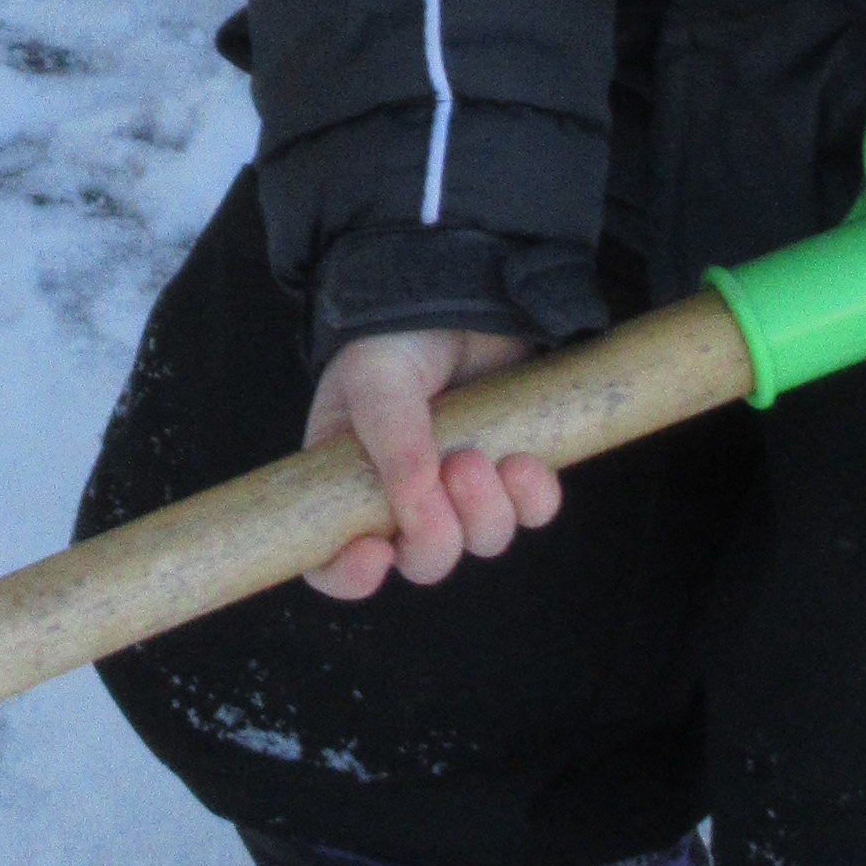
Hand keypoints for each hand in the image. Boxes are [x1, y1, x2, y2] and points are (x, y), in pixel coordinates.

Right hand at [301, 329, 561, 601]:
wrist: (464, 288)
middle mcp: (403, 497)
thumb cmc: (399, 335)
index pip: (331, 563)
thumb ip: (390, 439)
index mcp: (347, 483)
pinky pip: (533, 514)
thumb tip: (416, 502)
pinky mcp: (514, 471)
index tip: (375, 553)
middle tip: (455, 469)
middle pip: (423, 561)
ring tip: (483, 456)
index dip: (348, 576)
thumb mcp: (376, 378)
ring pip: (481, 541)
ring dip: (487, 511)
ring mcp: (463, 488)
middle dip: (440, 535)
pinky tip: (524, 461)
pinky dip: (533, 499)